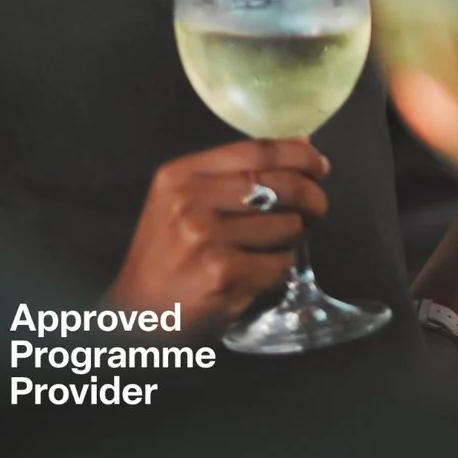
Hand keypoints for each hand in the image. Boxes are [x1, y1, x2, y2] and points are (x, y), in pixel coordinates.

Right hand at [104, 138, 327, 330]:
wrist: (137, 313)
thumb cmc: (167, 256)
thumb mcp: (183, 201)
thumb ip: (235, 174)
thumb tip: (301, 145)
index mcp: (181, 175)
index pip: (257, 150)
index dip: (299, 155)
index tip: (319, 164)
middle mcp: (190, 201)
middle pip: (282, 185)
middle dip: (312, 198)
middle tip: (316, 210)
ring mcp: (206, 238)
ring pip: (287, 225)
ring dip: (291, 239)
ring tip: (268, 248)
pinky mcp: (222, 273)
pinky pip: (280, 263)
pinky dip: (278, 270)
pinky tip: (255, 274)